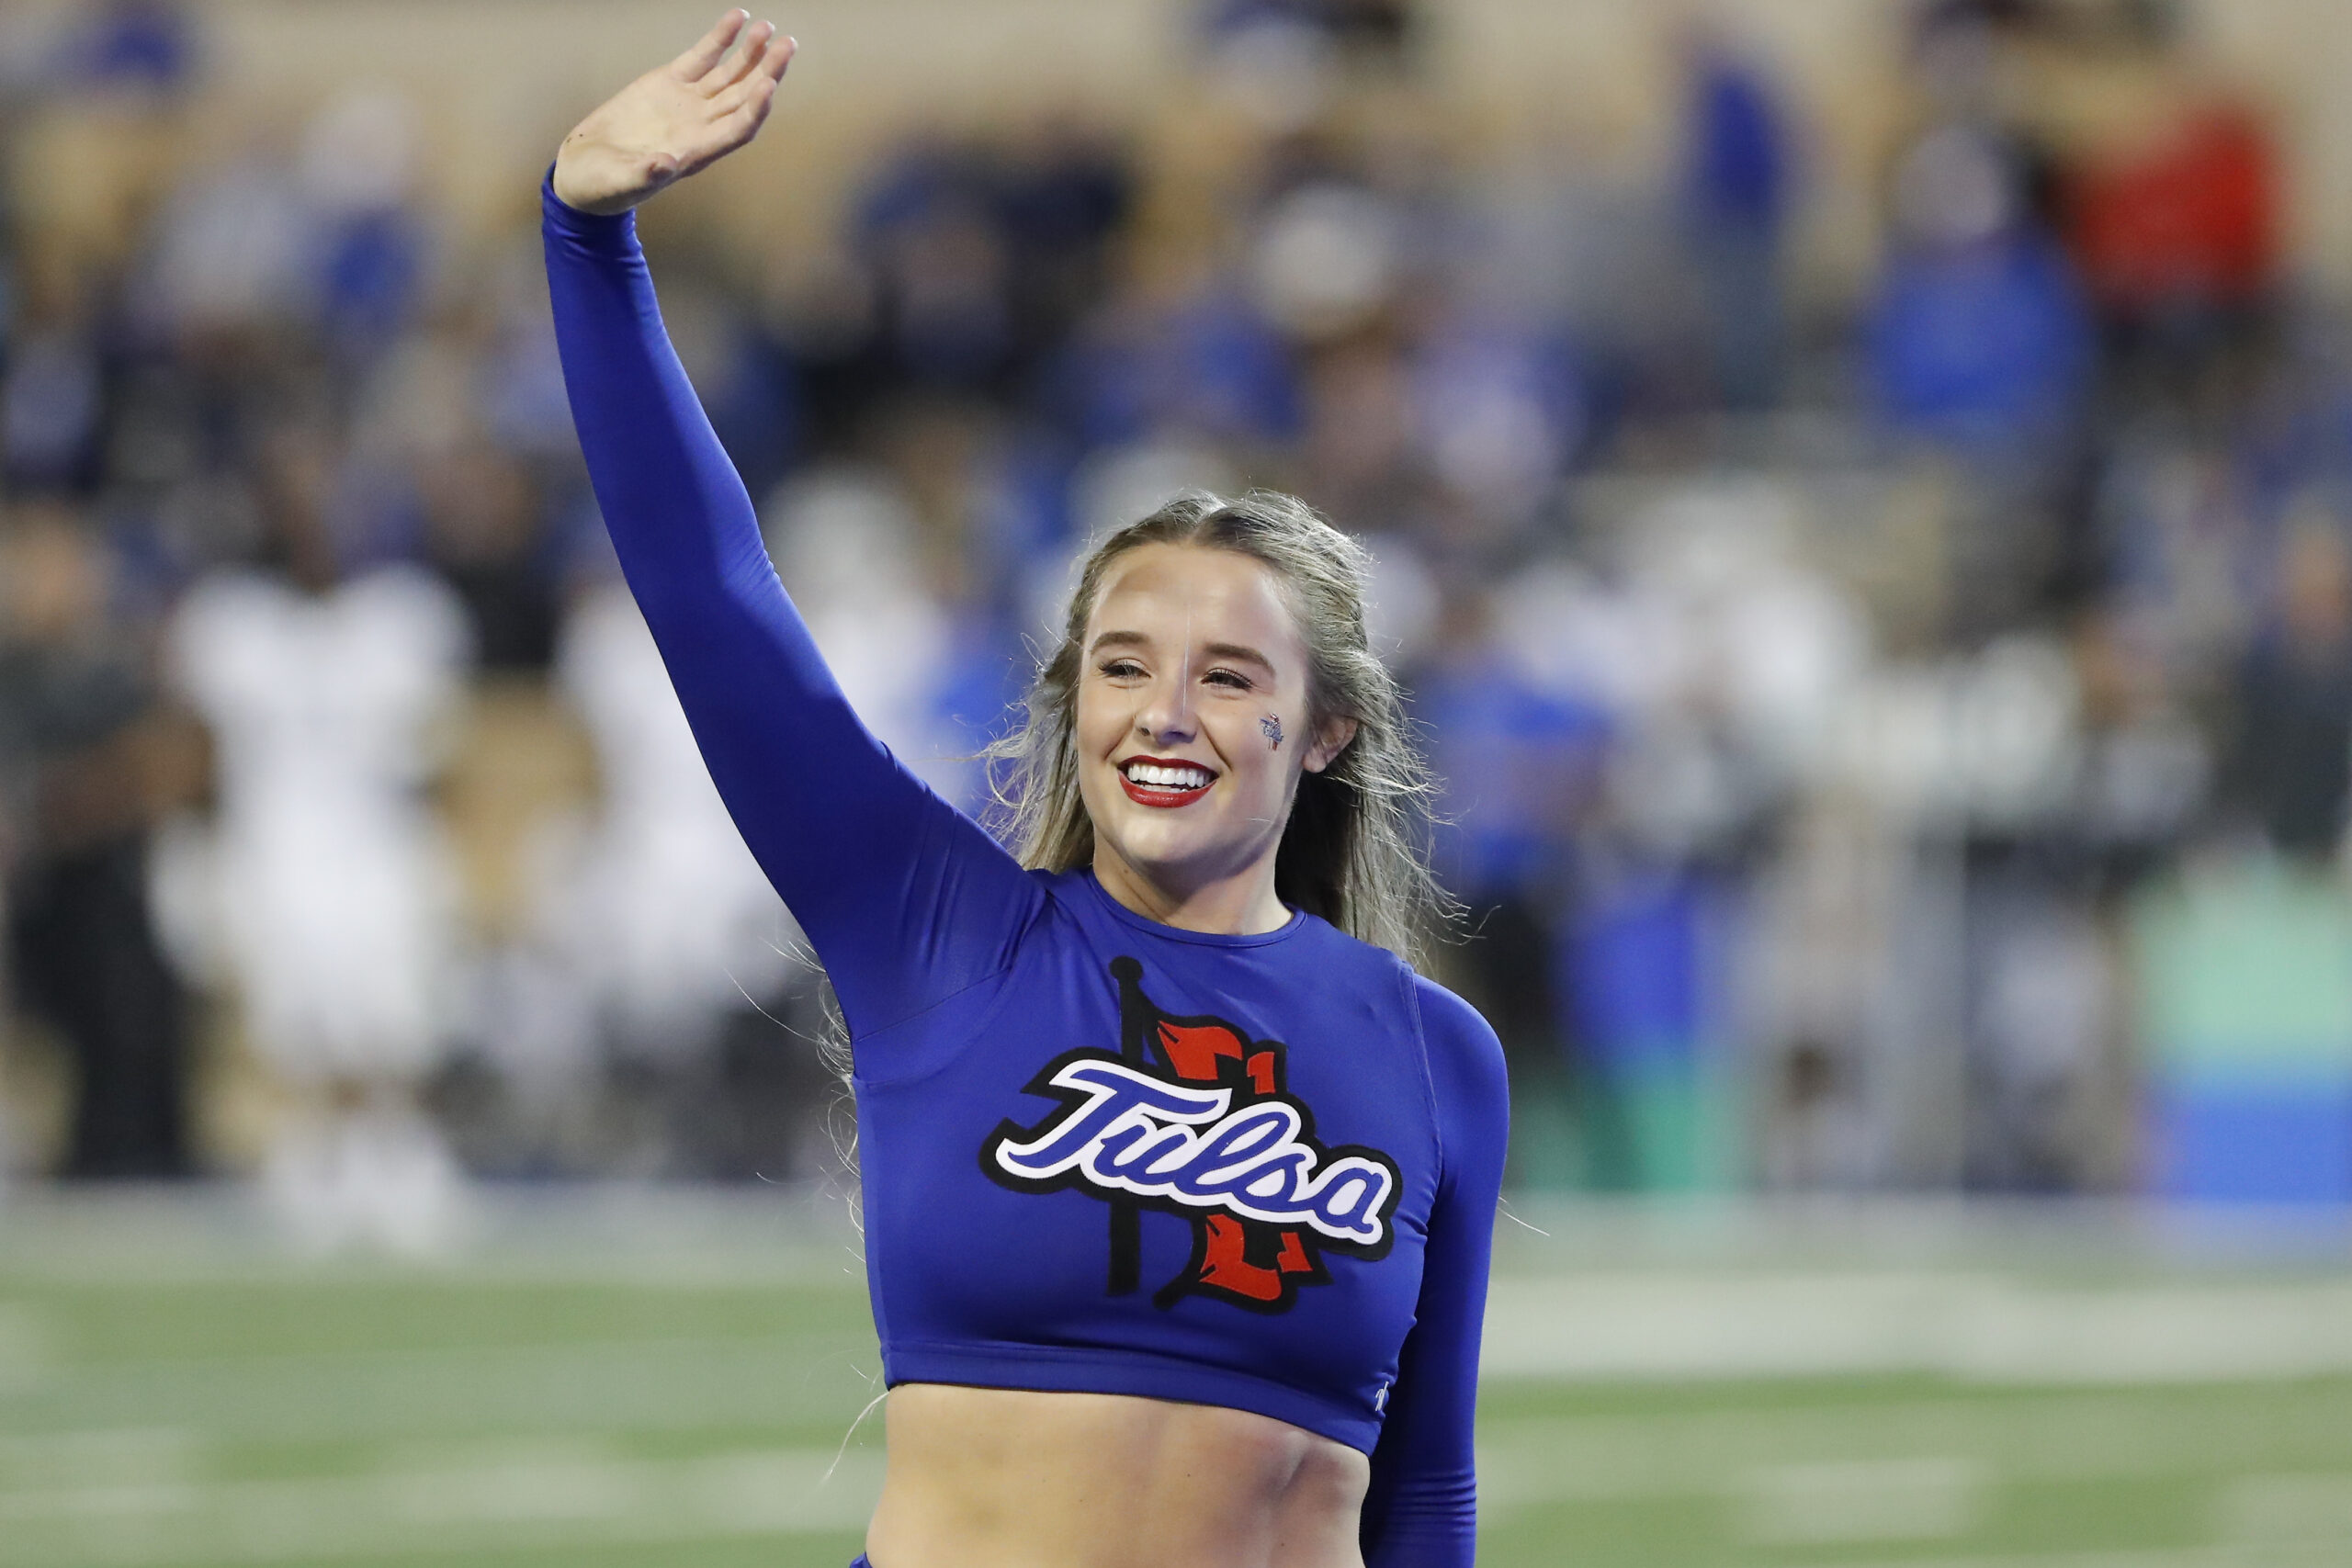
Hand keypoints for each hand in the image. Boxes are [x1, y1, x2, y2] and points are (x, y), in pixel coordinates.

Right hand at [552, 10, 795, 215]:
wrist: (584, 169)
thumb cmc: (605, 185)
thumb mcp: (621, 183)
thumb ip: (644, 175)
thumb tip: (666, 165)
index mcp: (696, 152)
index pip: (738, 129)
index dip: (755, 109)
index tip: (769, 84)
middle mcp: (701, 126)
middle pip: (744, 97)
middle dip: (767, 72)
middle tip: (787, 46)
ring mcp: (688, 103)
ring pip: (729, 75)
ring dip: (750, 53)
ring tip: (767, 28)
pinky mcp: (670, 82)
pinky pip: (701, 57)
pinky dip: (719, 39)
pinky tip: (737, 17)